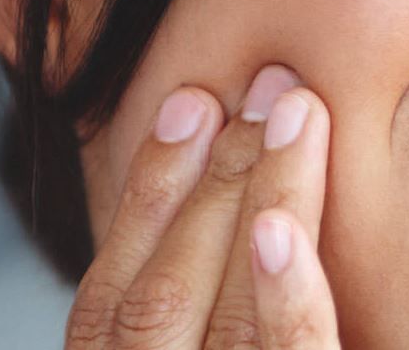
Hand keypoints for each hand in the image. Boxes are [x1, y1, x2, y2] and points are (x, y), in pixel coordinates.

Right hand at [64, 65, 339, 348]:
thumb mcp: (204, 331)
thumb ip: (205, 303)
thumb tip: (218, 195)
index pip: (112, 293)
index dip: (148, 193)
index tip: (191, 101)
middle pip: (165, 292)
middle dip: (215, 176)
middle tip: (273, 84)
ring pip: (228, 315)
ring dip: (255, 200)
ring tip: (295, 113)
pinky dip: (284, 293)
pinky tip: (279, 227)